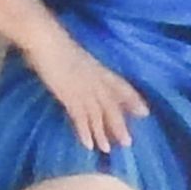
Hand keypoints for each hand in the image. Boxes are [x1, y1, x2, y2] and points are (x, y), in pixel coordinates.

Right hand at [23, 23, 148, 152]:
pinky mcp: (69, 95)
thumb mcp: (75, 56)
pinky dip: (85, 131)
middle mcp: (95, 80)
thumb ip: (82, 67)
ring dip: (103, 133)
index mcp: (98, 69)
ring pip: (98, 114)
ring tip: (108, 150)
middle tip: (128, 142)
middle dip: (120, 124)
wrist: (46, 40)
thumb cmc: (55, 44)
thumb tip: (79, 74)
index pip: (121, 86)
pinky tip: (89, 145)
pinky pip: (80, 117)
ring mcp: (83, 88)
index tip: (144, 112)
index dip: (132, 100)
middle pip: (112, 106)